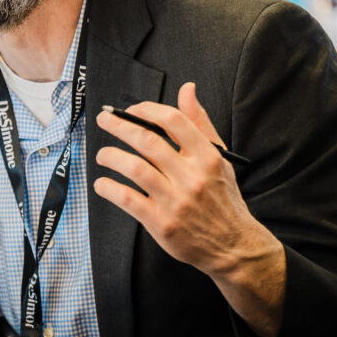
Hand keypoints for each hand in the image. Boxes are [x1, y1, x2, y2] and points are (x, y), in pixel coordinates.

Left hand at [94, 82, 284, 336]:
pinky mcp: (162, 224)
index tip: (131, 110)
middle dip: (120, 126)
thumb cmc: (222, 198)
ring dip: (112, 157)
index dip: (147, 110)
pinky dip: (110, 189)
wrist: (233, 247)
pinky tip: (102, 184)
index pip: (174, 121)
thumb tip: (187, 89)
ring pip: (135, 169)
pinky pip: (129, 200)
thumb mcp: (219, 158)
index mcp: (207, 157)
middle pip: (148, 141)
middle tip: (104, 119)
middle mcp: (192, 177)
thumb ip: (200, 123)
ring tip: (102, 154)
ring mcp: (176, 201)